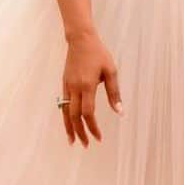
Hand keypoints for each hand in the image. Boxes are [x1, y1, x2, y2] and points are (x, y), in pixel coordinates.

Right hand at [61, 31, 121, 145]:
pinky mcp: (64, 84)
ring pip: (66, 112)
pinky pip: (64, 104)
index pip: (88, 113)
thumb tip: (120, 112)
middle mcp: (75, 88)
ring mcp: (67, 86)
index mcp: (87, 85)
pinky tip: (69, 124)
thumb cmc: (98, 53)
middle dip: (80, 132)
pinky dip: (65, 117)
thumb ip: (114, 92)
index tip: (99, 138)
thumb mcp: (111, 71)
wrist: (80, 39)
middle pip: (75, 116)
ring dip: (69, 128)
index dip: (93, 127)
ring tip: (73, 141)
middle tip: (86, 145)